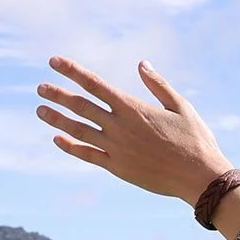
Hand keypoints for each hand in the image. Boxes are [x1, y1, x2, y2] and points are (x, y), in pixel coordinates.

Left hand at [36, 57, 234, 204]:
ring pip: (78, 130)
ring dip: (57, 118)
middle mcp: (119, 126)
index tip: (54, 61)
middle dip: (58, 94)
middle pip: (80, 105)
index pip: (94, 84)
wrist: (199, 177)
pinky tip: (58, 139)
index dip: (72, 71)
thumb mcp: (182, 107)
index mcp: (133, 108)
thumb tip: (142, 64)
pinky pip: (87, 155)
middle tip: (41, 87)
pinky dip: (71, 146)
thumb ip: (159, 85)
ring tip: (40, 110)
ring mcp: (116, 148)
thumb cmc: (196, 140)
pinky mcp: (118, 167)